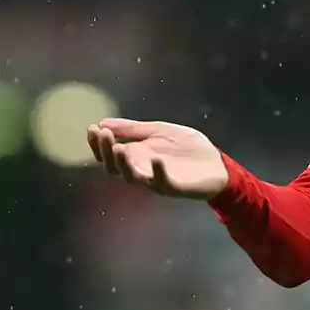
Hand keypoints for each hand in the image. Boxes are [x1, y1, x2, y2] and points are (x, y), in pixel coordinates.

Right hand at [87, 118, 228, 199]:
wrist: (217, 164)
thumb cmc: (188, 149)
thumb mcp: (160, 131)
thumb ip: (134, 129)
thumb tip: (102, 122)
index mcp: (137, 156)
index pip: (110, 153)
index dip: (98, 143)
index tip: (92, 128)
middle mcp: (142, 170)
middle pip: (115, 166)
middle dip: (106, 151)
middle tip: (103, 135)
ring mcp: (157, 180)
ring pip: (133, 177)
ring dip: (124, 163)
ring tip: (119, 148)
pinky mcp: (176, 187)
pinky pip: (163, 183)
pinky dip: (157, 172)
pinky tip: (155, 159)